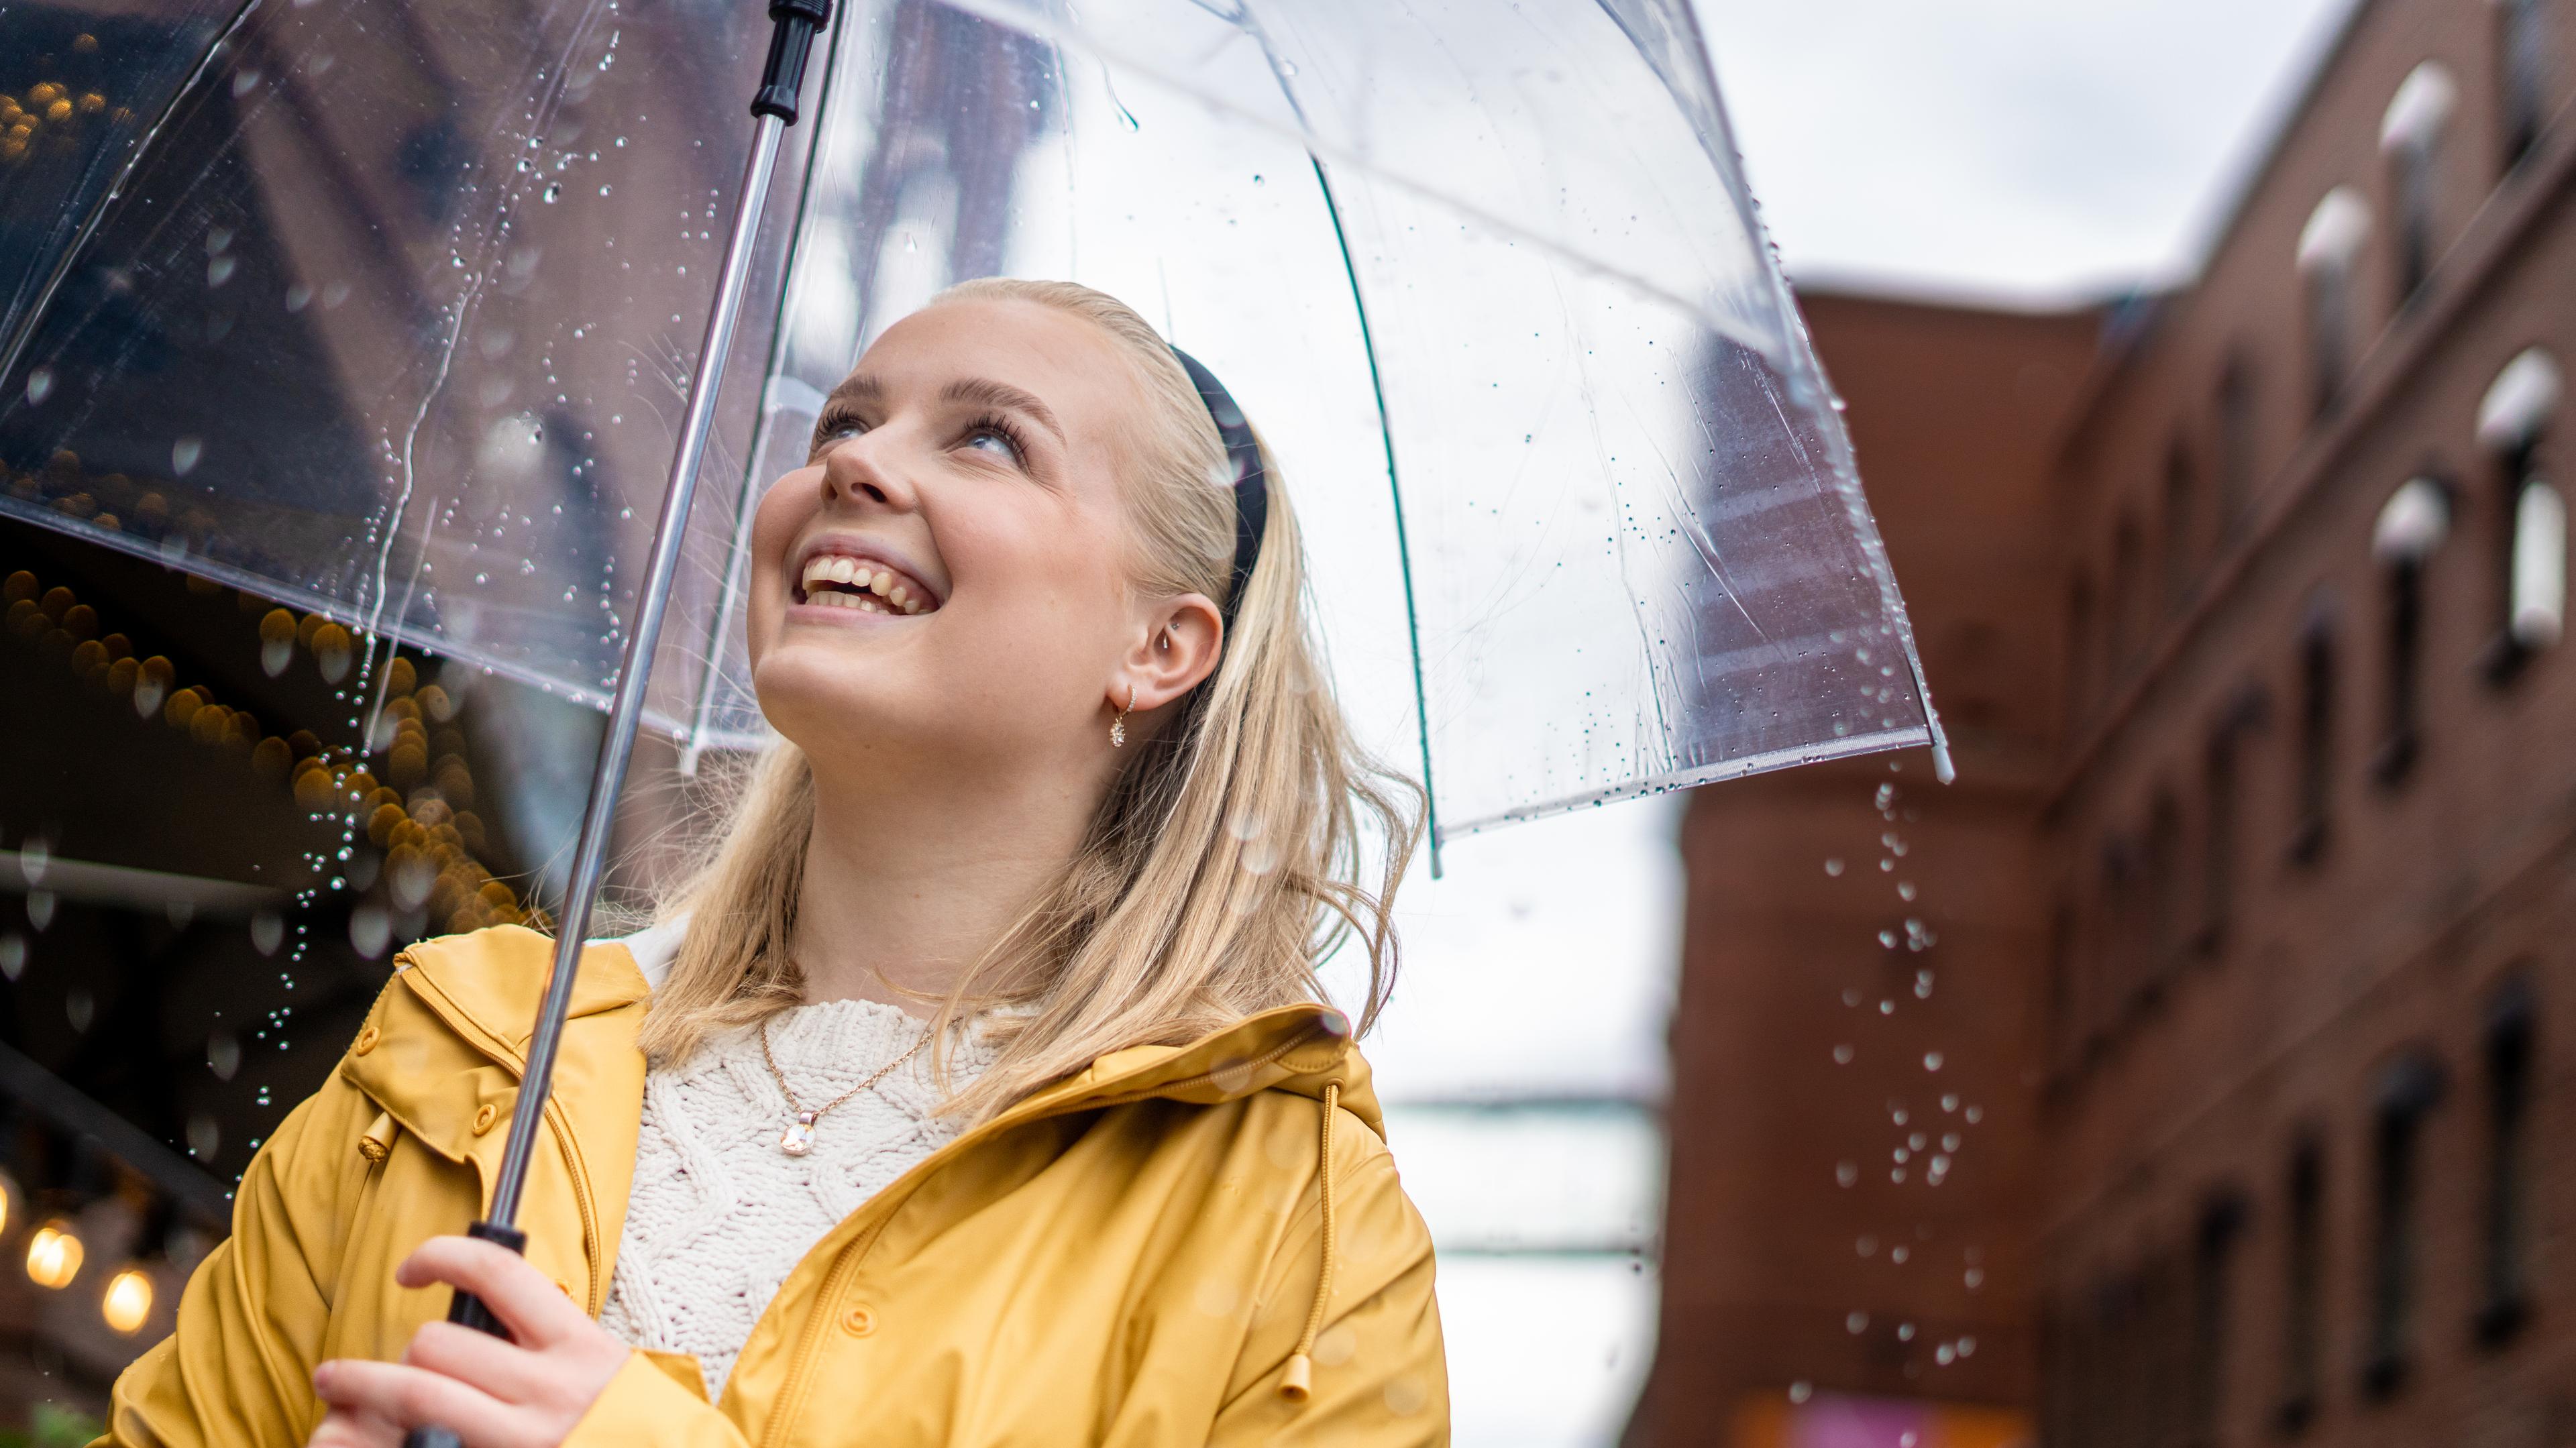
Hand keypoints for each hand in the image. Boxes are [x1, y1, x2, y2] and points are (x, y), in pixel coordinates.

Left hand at [308, 1236, 631, 1447]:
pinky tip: (346, 1443)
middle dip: (404, 1353)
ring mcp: (521, 1440)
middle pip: (439, 1343)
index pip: (497, 1275)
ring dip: (366, 1391)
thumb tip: (472, 1324)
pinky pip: (415, 1446)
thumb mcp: (605, 1373)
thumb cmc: (629, 1432)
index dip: (440, 1257)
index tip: (411, 1271)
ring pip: (417, 1393)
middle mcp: (549, 1392)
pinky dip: (369, 1445)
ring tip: (340, 1391)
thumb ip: (548, 1347)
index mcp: (579, 1349)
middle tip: (384, 1368)